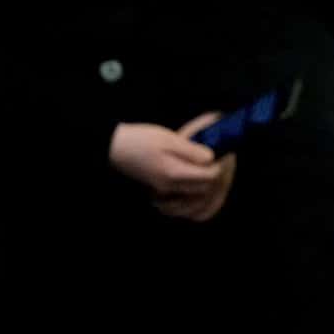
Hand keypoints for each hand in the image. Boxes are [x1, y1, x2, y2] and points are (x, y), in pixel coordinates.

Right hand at [111, 114, 234, 221]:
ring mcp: (163, 189)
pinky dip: (191, 186)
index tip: (219, 153)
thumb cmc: (140, 140)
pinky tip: (190, 171)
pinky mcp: (158, 188)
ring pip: (193, 193)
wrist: (114, 148)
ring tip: (203, 165)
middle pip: (204, 188)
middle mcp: (170, 186)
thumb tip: (211, 158)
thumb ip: (192, 151)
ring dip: (203, 181)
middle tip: (214, 158)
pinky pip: (181, 194)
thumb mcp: (169, 139)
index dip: (218, 165)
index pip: (209, 177)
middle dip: (213, 174)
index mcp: (174, 173)